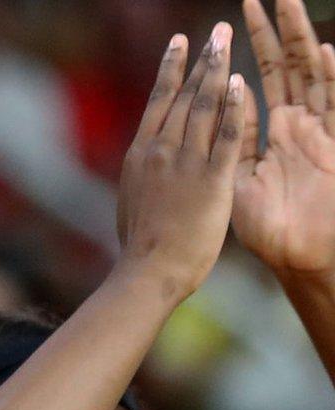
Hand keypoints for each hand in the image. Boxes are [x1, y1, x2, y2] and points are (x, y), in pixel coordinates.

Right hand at [117, 25, 248, 297]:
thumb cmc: (141, 246)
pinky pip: (225, 136)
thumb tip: (142, 164)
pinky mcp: (209, 180)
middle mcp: (160, 151)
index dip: (171, 69)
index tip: (181, 43)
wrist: (148, 271)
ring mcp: (184, 164)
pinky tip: (240, 84)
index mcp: (140, 155)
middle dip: (202, 59)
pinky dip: (232, 108)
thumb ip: (142, 175)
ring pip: (202, 107)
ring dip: (217, 71)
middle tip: (216, 30)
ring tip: (228, 43)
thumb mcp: (132, 200)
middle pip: (183, 95)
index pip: (159, 101)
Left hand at [234, 0, 334, 278]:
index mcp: (270, 132)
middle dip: (274, 33)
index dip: (243, 54)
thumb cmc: (270, 226)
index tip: (226, 25)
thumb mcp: (239, 181)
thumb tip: (214, 115)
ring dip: (301, 42)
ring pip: (311, 75)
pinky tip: (326, 52)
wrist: (301, 257)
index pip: (255, 83)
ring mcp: (319, 131)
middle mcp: (296, 125)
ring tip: (291, 8)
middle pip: (284, 69)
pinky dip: (332, 79)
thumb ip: (231, 144)